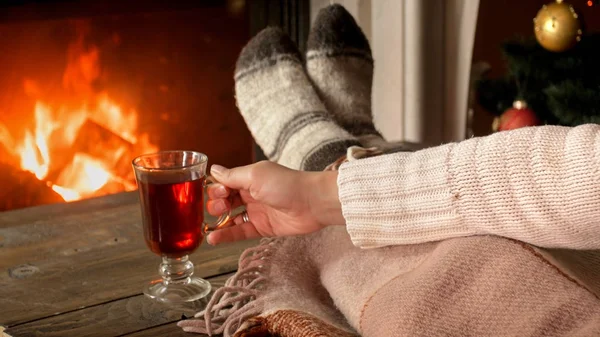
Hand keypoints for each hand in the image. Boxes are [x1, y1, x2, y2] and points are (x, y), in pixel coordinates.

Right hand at [206, 161, 344, 244]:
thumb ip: (233, 176)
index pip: (224, 182)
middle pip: (225, 200)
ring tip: (207, 226)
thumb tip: (213, 170)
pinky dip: (226, 235)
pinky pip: (240, 232)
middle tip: (220, 208)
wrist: (312, 203)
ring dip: (218, 221)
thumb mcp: (255, 176)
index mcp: (249, 178)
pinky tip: (213, 238)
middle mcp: (251, 193)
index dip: (217, 188)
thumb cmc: (286, 184)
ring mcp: (256, 211)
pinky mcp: (262, 228)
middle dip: (216, 204)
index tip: (219, 193)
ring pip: (231, 217)